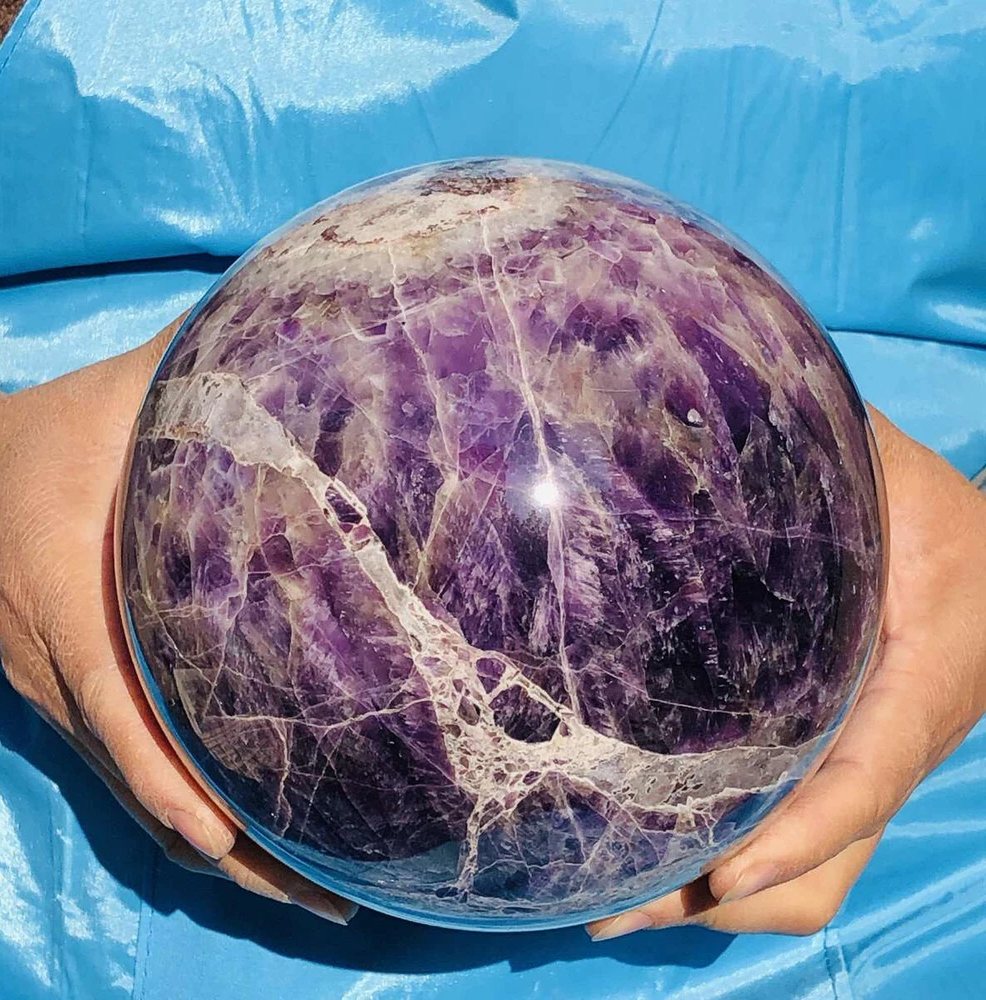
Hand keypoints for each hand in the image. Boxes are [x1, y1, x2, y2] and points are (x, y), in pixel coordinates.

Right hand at [0, 319, 354, 924]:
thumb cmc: (60, 428)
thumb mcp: (131, 392)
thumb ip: (210, 373)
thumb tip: (313, 343)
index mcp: (61, 594)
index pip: (113, 705)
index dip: (165, 778)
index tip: (229, 837)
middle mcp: (55, 665)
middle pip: (136, 778)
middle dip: (224, 846)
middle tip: (323, 891)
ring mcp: (60, 692)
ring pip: (136, 792)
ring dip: (215, 848)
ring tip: (308, 888)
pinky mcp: (74, 696)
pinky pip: (133, 771)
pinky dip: (187, 815)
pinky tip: (252, 840)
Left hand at [589, 410, 985, 939]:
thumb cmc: (940, 511)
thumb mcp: (888, 475)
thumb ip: (816, 465)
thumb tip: (691, 441)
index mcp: (918, 686)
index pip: (862, 785)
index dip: (795, 837)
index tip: (714, 872)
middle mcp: (893, 750)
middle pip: (827, 866)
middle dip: (728, 895)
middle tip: (613, 895)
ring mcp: (868, 768)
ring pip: (816, 874)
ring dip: (725, 895)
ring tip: (617, 887)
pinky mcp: (846, 763)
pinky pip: (803, 841)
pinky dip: (742, 859)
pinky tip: (663, 842)